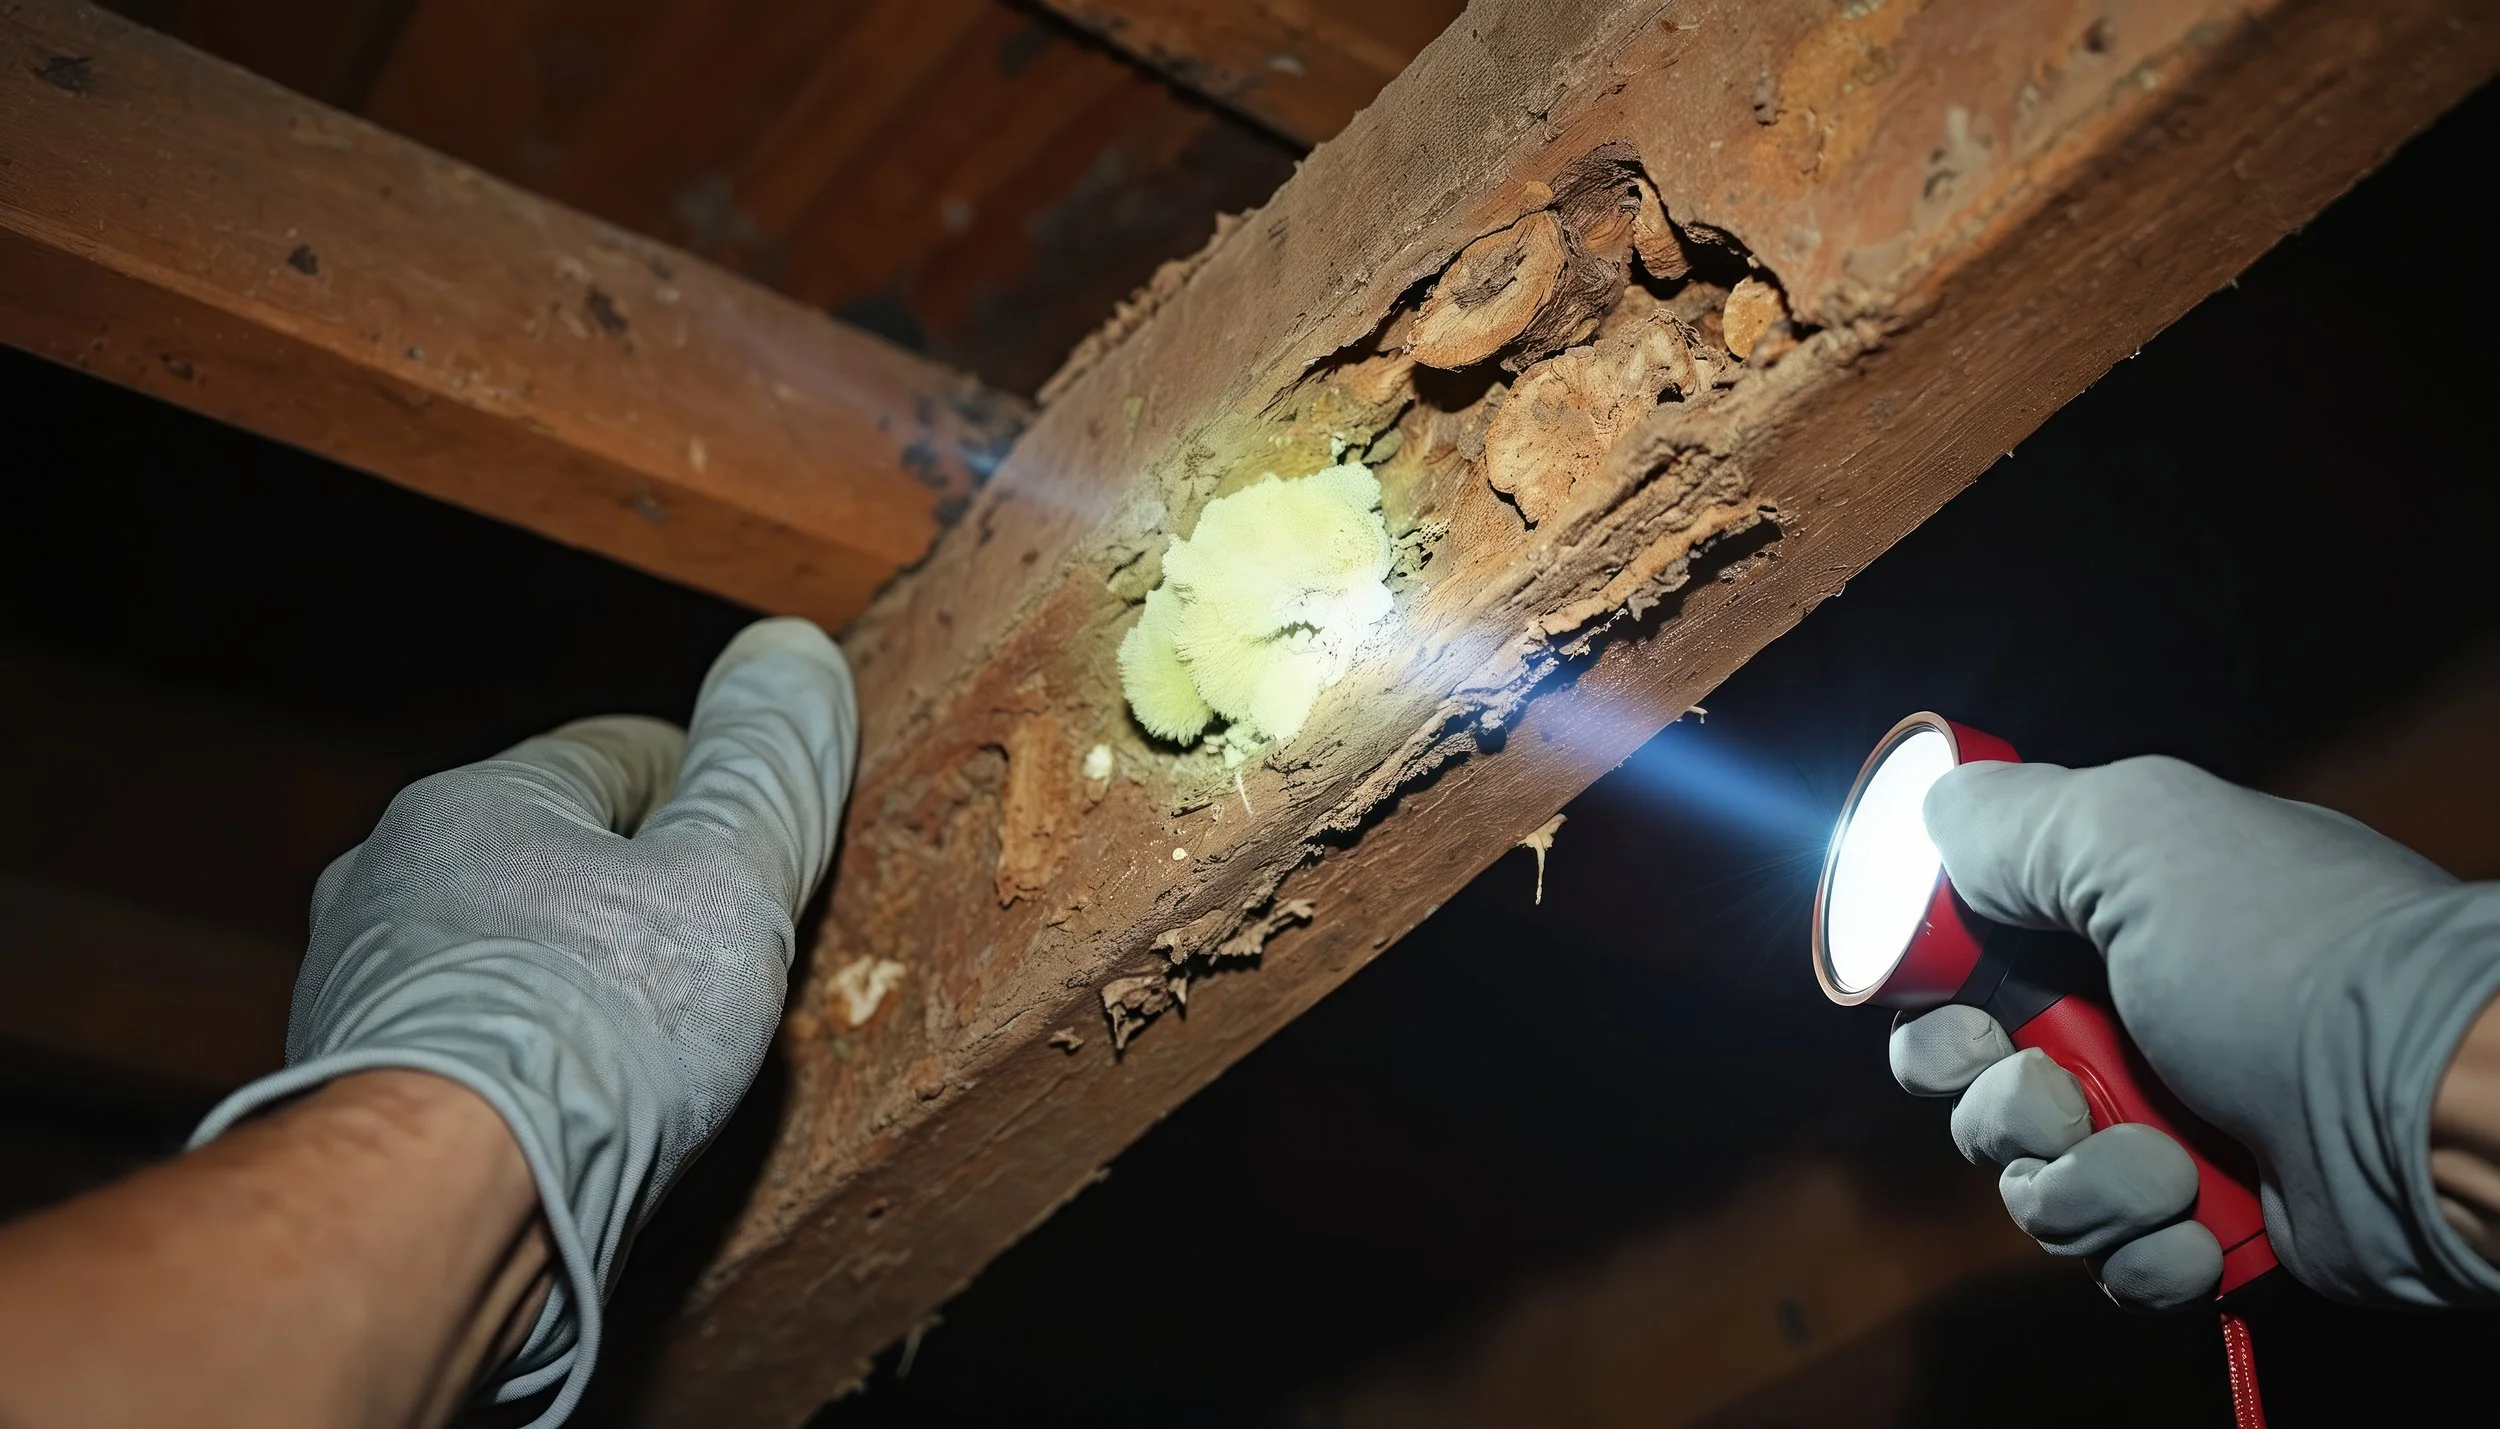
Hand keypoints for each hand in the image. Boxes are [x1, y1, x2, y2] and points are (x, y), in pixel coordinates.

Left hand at [189, 618, 856, 1422]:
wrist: (433, 1212)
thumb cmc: (588, 1033)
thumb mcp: (726, 883)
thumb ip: (764, 770)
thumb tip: (793, 653)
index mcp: (478, 802)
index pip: (619, 755)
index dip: (704, 786)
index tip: (752, 838)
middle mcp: (387, 874)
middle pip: (545, 851)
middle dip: (625, 886)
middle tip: (709, 947)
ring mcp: (349, 985)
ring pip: (488, 945)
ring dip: (558, 972)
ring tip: (635, 1042)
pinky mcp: (337, 1090)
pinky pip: (451, 1038)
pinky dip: (509, 1053)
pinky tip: (560, 1107)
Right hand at [1889, 756, 2499, 1309]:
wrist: (2426, 1105)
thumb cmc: (2286, 961)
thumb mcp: (2142, 837)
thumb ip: (2016, 817)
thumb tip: (1936, 813)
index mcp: (2108, 928)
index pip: (1964, 979)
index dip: (1935, 1015)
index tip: (1962, 1028)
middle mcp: (2132, 1025)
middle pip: (1977, 1094)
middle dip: (2001, 1111)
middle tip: (2058, 1100)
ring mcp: (2172, 1129)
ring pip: (2036, 1187)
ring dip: (2085, 1184)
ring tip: (2167, 1165)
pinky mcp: (2208, 1224)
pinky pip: (2114, 1256)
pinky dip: (2148, 1246)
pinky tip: (2204, 1218)